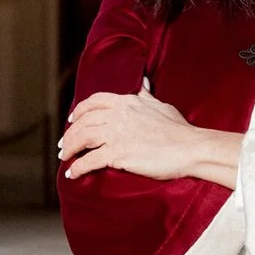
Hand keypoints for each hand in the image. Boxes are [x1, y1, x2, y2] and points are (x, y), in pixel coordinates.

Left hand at [61, 86, 239, 186]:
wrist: (190, 148)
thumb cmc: (179, 129)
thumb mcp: (160, 105)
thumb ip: (146, 94)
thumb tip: (142, 81)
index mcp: (126, 102)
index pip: (93, 102)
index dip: (79, 111)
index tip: (72, 121)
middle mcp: (118, 115)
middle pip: (83, 122)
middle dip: (69, 134)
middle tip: (63, 146)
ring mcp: (117, 134)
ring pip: (81, 139)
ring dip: (69, 149)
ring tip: (65, 159)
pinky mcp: (118, 154)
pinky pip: (89, 161)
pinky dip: (78, 168)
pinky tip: (73, 173)